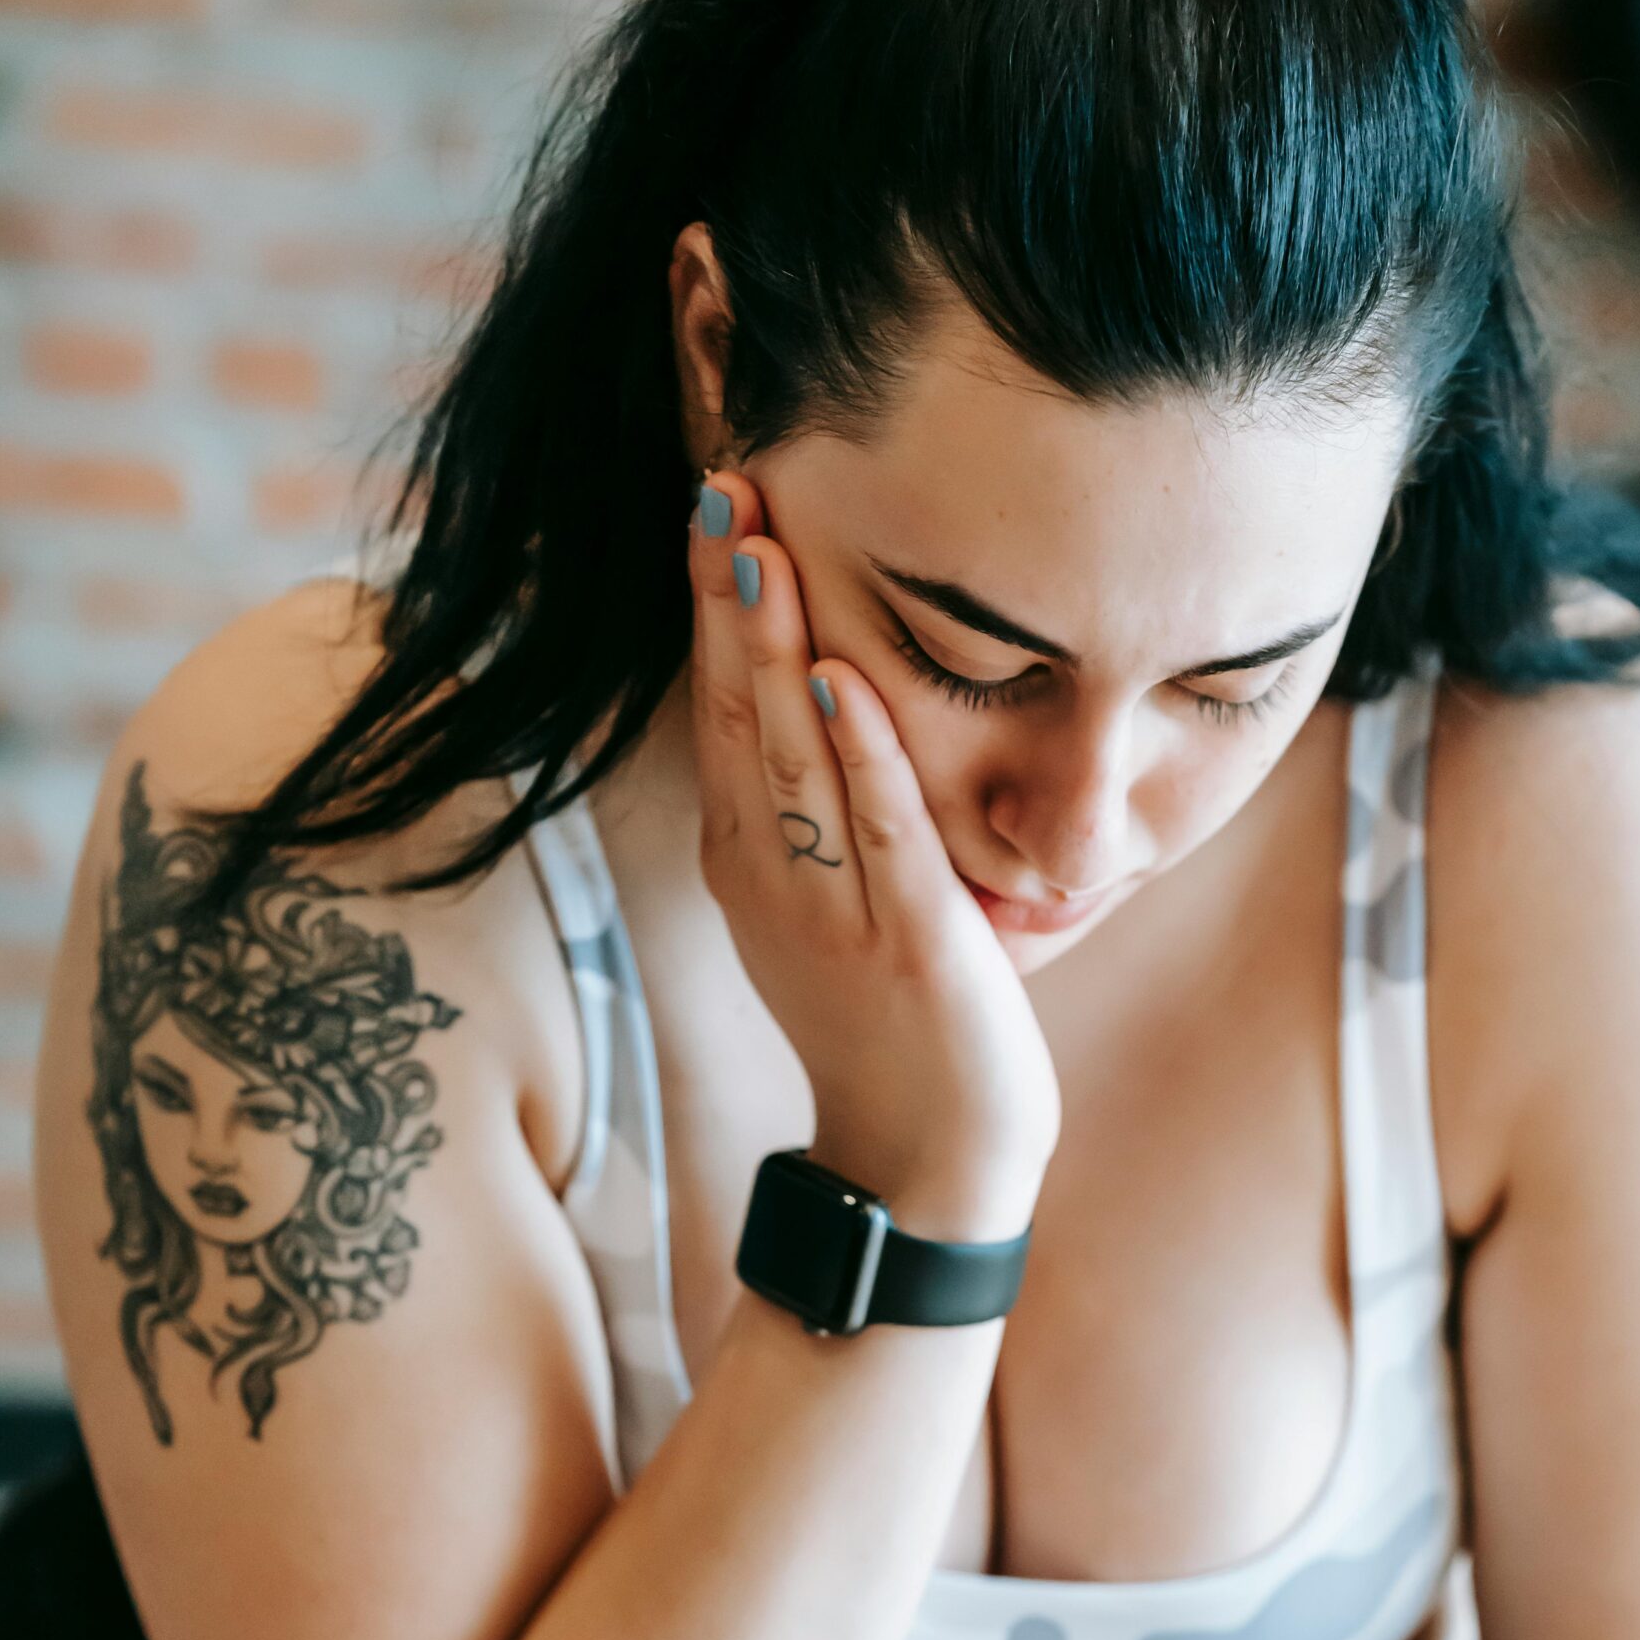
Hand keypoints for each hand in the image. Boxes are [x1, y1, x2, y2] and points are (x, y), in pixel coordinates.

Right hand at [688, 465, 1059, 1239]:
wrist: (924, 1159)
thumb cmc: (889, 1024)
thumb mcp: (829, 905)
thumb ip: (817, 810)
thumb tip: (818, 697)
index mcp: (753, 862)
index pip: (723, 711)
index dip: (715, 607)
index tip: (716, 497)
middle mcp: (776, 880)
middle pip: (741, 717)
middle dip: (730, 600)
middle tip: (722, 479)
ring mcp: (836, 915)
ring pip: (794, 763)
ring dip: (778, 653)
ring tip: (763, 546)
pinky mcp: (910, 948)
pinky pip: (882, 839)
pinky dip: (865, 760)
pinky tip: (849, 679)